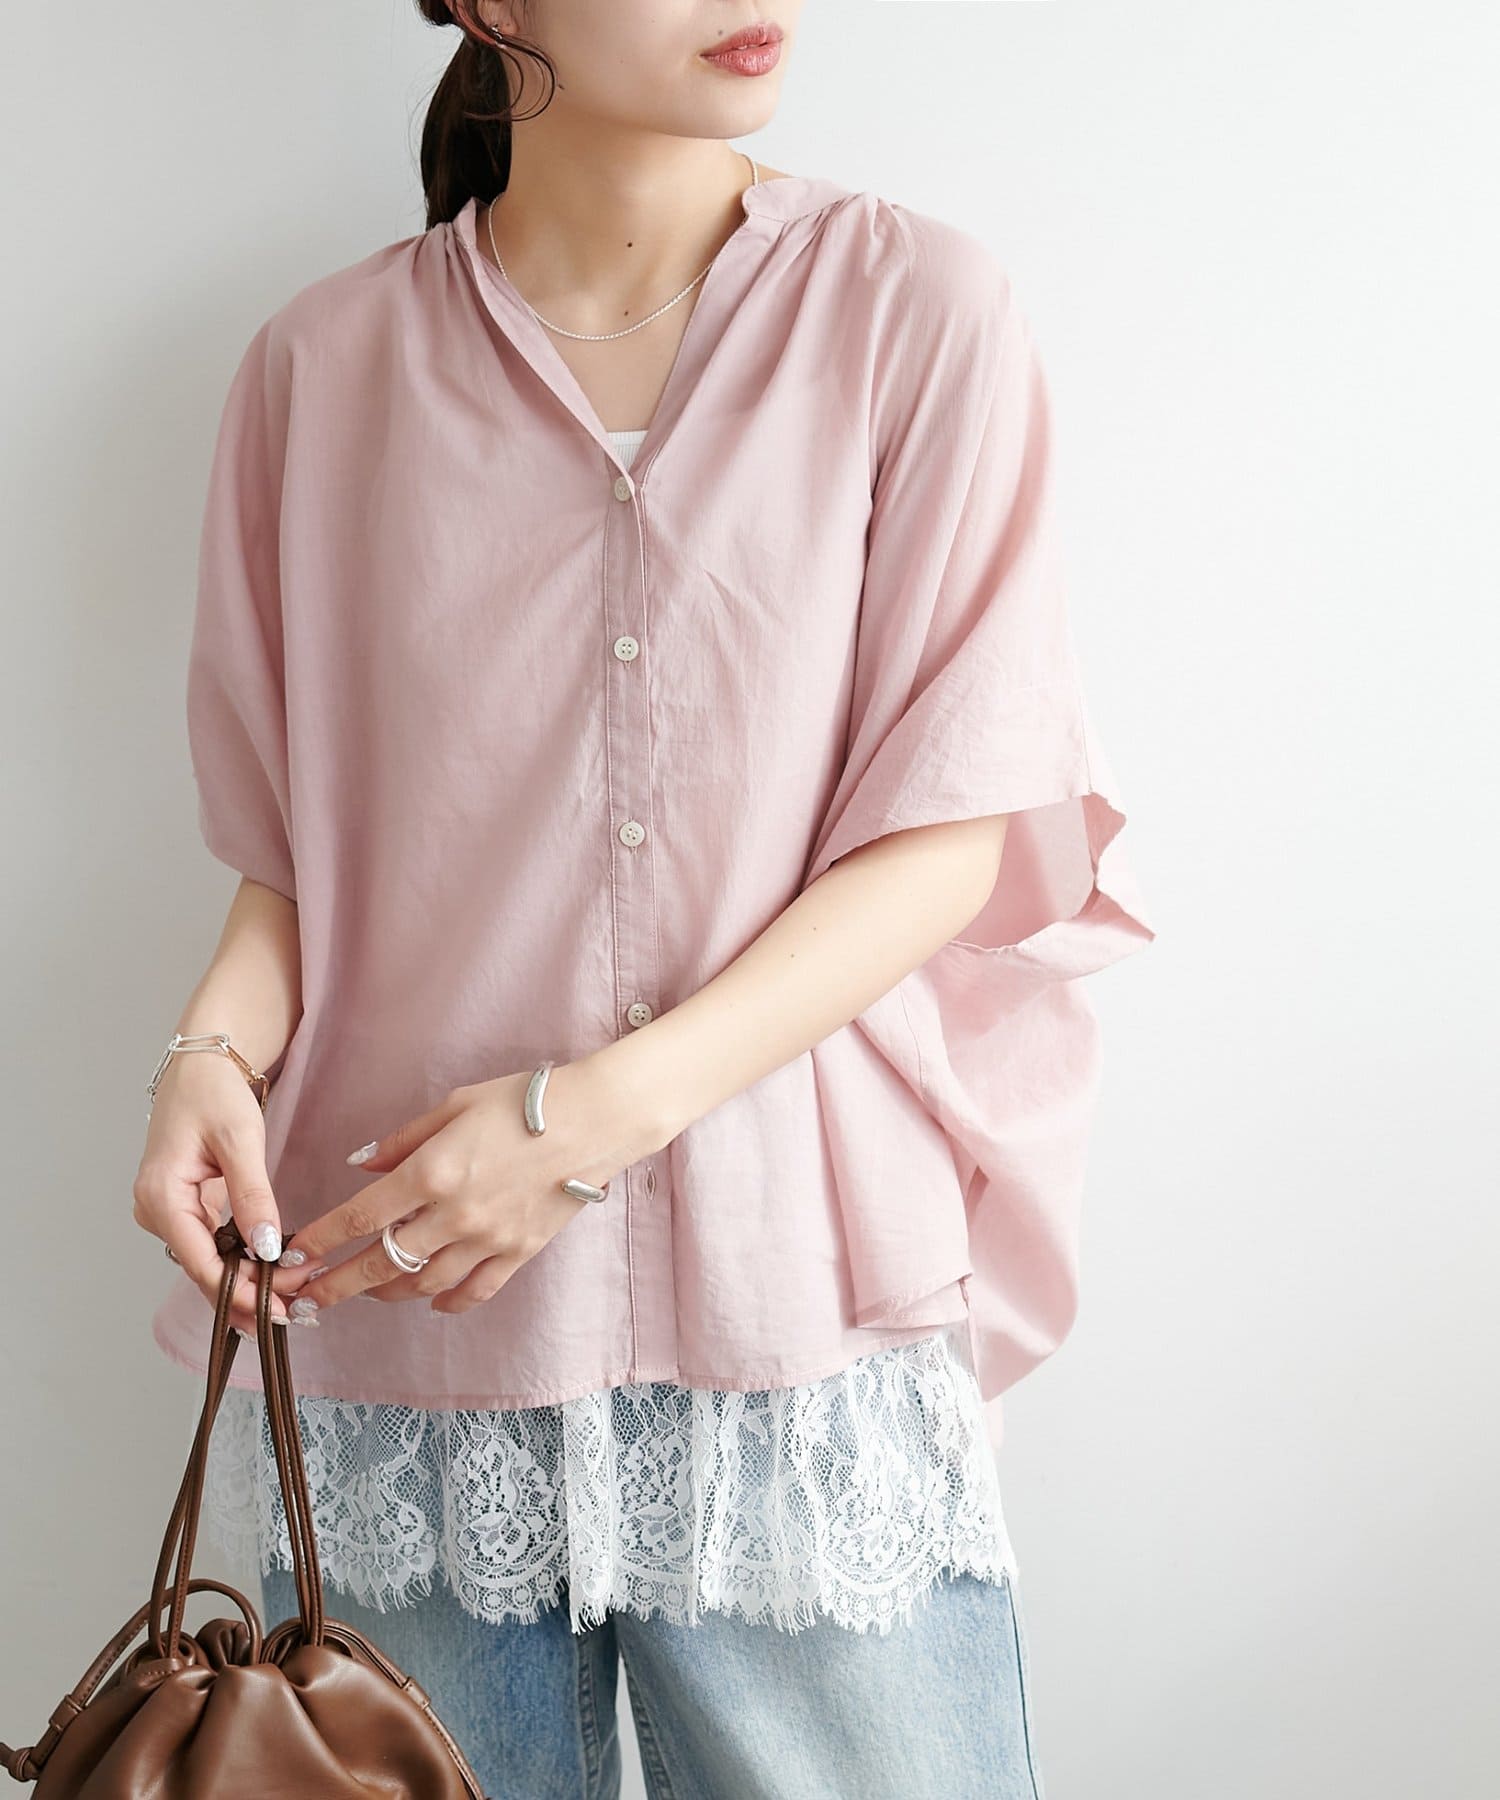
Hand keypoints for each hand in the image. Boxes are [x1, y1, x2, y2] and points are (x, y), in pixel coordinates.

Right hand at [134, 1051, 309, 1337]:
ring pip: (207, 1263)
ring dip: (246, 1283)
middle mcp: (156, 1212)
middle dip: (248, 1294)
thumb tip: (266, 1247)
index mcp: (160, 1197)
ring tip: (291, 1301)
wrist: (202, 1064)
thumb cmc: (215, 1092)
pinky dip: (239, 1263)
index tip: (278, 1309)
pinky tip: (270, 1279)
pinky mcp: (184, 1208)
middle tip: (296, 1310)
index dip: (239, 1292)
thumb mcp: (240, 1140)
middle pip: (202, 1270)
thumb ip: (252, 1196)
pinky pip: (210, 1246)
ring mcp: (167, 1212)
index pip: (200, 1263)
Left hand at [275, 1060, 644, 1319]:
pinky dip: (445, 1302)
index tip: (293, 1256)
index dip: (320, 1242)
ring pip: (421, 1285)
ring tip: (365, 1293)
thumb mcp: (456, 1104)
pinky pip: (473, 1292)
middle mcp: (453, 1215)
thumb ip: (404, 1141)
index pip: (358, 1218)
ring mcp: (487, 1240)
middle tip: (306, 1299)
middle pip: (380, 1264)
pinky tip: (430, 1301)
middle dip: (336, 1285)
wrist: (596, 1120)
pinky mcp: (518, 1253)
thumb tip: (362, 1165)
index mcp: (431, 1172)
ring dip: (385, 1293)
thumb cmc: (526, 1101)